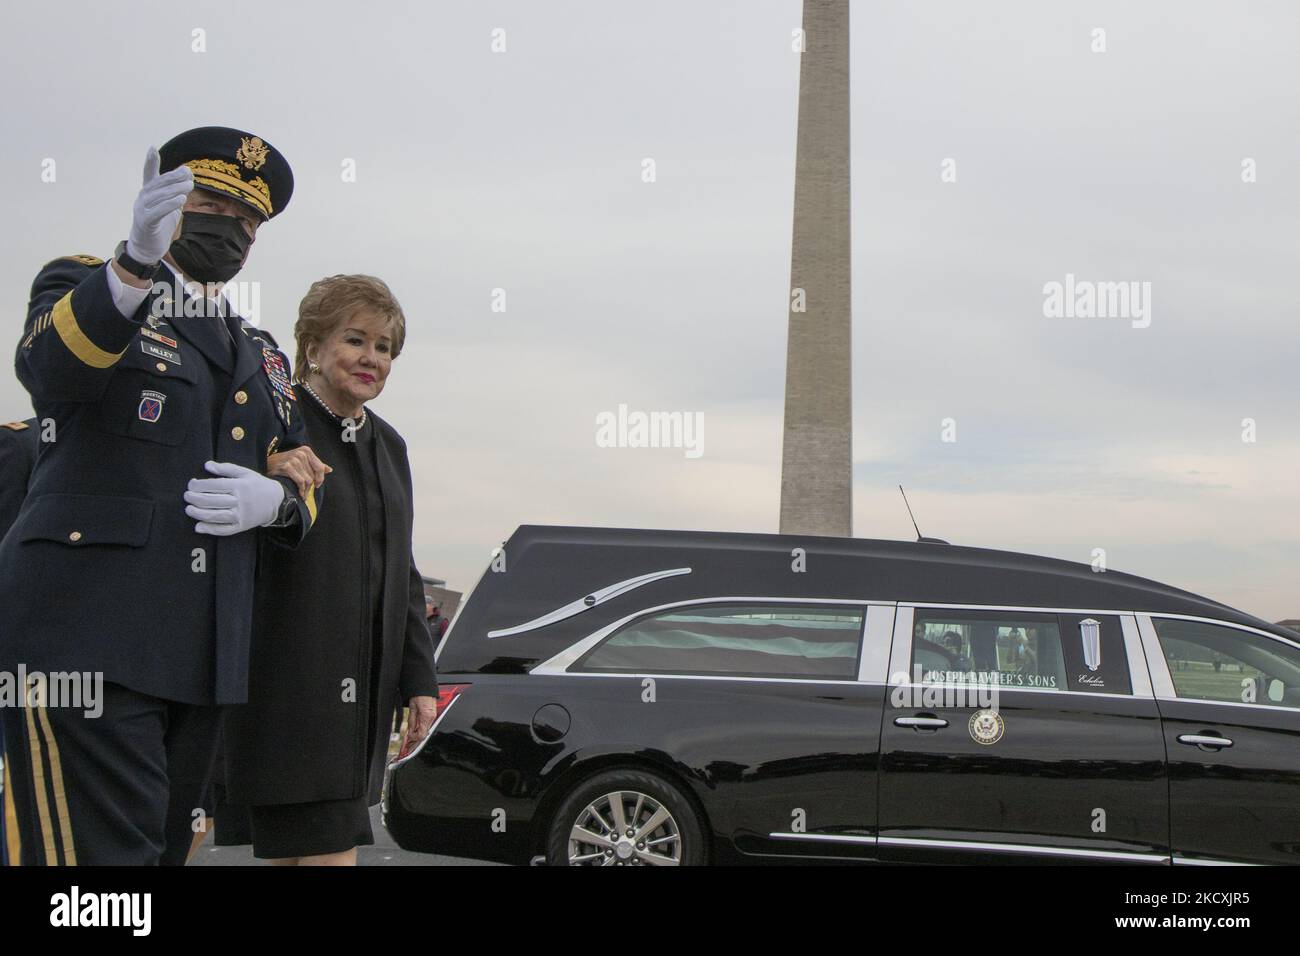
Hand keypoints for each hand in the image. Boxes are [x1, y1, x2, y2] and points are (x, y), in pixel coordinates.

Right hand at [127, 146, 192, 264]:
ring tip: (189, 186)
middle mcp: (142, 198)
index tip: (152, 148)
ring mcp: (142, 210)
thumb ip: (175, 192)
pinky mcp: (145, 222)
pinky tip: (181, 199)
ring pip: (159, 196)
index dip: (150, 161)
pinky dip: (169, 204)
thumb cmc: (159, 225)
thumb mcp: (169, 206)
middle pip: (158, 184)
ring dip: (175, 189)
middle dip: (174, 177)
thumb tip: (187, 176)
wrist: (147, 248)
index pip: (148, 174)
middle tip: (189, 174)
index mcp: (148, 193)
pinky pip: (157, 211)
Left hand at [184, 460, 285, 535]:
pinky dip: (210, 529)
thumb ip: (225, 468)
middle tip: (187, 496)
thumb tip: (207, 465)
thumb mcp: (245, 472)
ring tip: (189, 509)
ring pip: (216, 516)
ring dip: (199, 514)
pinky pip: (224, 530)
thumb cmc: (257, 485)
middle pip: (213, 501)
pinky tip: (199, 527)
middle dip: (196, 499)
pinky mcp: (241, 526)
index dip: (199, 485)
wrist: (276, 501)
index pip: (215, 486)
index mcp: (239, 486)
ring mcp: (240, 515)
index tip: (191, 484)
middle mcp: (240, 501)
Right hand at [266, 445, 331, 498]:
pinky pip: (300, 482)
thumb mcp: (301, 460)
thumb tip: (329, 470)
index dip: (320, 478)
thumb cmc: (285, 463)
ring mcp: (294, 460)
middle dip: (310, 486)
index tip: (317, 485)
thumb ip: (315, 464)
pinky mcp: (287, 467)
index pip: (320, 467)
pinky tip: (299, 493)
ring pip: (308, 480)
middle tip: (306, 492)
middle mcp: (301, 453)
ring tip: (302, 493)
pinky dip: (301, 490)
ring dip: (305, 490)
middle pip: (313, 475)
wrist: (267, 464)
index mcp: (306, 451)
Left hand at [398, 695, 437, 759]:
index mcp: (427, 717)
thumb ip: (412, 722)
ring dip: (417, 737)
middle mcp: (432, 718)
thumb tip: (410, 733)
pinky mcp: (433, 715)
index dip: (414, 740)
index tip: (407, 742)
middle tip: (407, 747)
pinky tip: (415, 733)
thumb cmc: (419, 695)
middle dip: (415, 741)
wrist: (424, 687)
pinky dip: (420, 731)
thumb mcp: (412, 709)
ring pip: (426, 732)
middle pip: (424, 735)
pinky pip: (427, 727)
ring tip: (409, 742)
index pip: (422, 735)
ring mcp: (433, 717)